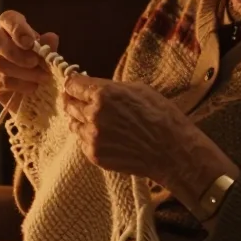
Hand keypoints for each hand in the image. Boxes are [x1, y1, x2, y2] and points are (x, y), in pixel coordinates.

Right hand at [0, 11, 58, 110]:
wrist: (36, 92)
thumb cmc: (40, 66)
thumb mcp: (47, 56)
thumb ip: (48, 47)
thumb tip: (51, 38)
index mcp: (11, 29)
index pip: (7, 19)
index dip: (17, 28)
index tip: (30, 42)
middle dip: (15, 52)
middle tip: (34, 62)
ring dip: (22, 72)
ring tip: (41, 78)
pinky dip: (18, 85)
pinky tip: (31, 87)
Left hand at [61, 74, 203, 184]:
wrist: (171, 152)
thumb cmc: (160, 116)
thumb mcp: (137, 89)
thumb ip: (109, 87)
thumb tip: (91, 86)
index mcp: (103, 94)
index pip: (72, 85)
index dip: (73, 85)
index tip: (75, 86)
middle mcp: (93, 114)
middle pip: (68, 104)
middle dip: (74, 101)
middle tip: (82, 102)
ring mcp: (92, 137)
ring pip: (74, 124)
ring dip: (81, 121)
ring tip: (100, 122)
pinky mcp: (94, 155)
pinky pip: (83, 142)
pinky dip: (90, 138)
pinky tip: (108, 138)